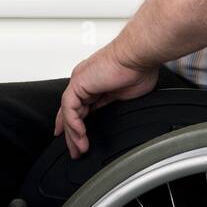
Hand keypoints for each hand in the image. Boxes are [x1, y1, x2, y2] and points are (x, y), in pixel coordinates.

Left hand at [55, 41, 158, 158]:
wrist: (138, 56)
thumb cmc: (138, 68)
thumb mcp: (124, 94)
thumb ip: (113, 103)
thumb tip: (113, 114)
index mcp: (95, 82)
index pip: (79, 106)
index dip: (75, 122)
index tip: (76, 137)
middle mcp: (85, 81)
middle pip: (71, 112)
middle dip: (72, 134)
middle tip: (76, 151)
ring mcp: (80, 82)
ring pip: (68, 112)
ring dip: (73, 133)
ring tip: (79, 149)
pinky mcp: (79, 83)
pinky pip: (69, 109)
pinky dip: (73, 124)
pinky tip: (80, 135)